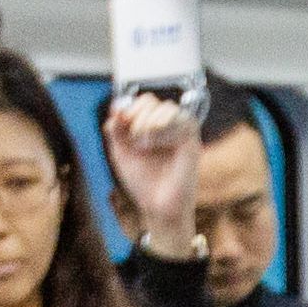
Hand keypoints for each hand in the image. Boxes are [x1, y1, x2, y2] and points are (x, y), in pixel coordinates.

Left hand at [105, 90, 199, 254]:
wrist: (157, 206)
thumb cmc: (142, 182)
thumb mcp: (120, 152)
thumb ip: (115, 128)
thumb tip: (116, 107)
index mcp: (149, 126)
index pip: (141, 102)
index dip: (128, 107)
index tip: (119, 122)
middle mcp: (165, 126)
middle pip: (151, 100)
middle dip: (136, 116)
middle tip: (133, 139)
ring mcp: (180, 133)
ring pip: (167, 107)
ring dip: (149, 122)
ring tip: (144, 144)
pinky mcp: (192, 141)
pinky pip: (183, 120)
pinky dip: (164, 129)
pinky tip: (155, 145)